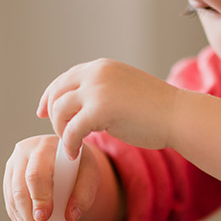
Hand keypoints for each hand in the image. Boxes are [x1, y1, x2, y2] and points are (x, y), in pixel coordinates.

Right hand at [3, 133, 120, 220]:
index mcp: (44, 147)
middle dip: (30, 219)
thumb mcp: (90, 172)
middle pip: (20, 191)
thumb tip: (71, 217)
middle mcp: (23, 156)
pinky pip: (12, 211)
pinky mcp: (9, 186)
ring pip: (13, 203)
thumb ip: (85, 192)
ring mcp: (12, 170)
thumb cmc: (78, 164)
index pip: (36, 173)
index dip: (39, 197)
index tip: (44, 217)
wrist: (66, 156)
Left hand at [39, 58, 179, 158]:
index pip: (64, 79)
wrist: (179, 115)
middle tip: (61, 135)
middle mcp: (96, 73)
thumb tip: (82, 104)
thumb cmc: (157, 109)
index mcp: (102, 67)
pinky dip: (69, 144)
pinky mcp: (99, 110)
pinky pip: (71, 130)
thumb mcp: (124, 89)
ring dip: (61, 130)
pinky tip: (75, 153)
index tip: (42, 112)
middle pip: (57, 94)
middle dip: (53, 116)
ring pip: (60, 111)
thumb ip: (103, 91)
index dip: (49, 96)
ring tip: (72, 144)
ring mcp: (97, 90)